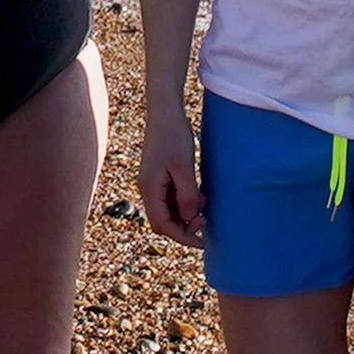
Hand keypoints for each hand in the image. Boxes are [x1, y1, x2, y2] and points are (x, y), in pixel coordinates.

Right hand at [136, 107, 204, 249]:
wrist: (165, 112)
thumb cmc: (174, 136)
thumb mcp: (184, 167)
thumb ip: (187, 195)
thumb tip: (189, 218)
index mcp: (149, 188)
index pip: (162, 225)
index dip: (181, 236)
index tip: (201, 242)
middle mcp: (147, 188)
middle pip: (163, 220)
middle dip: (184, 226)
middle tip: (206, 220)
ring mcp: (153, 182)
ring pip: (168, 210)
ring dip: (186, 213)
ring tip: (205, 205)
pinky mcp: (160, 175)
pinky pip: (171, 197)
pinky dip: (185, 201)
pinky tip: (200, 194)